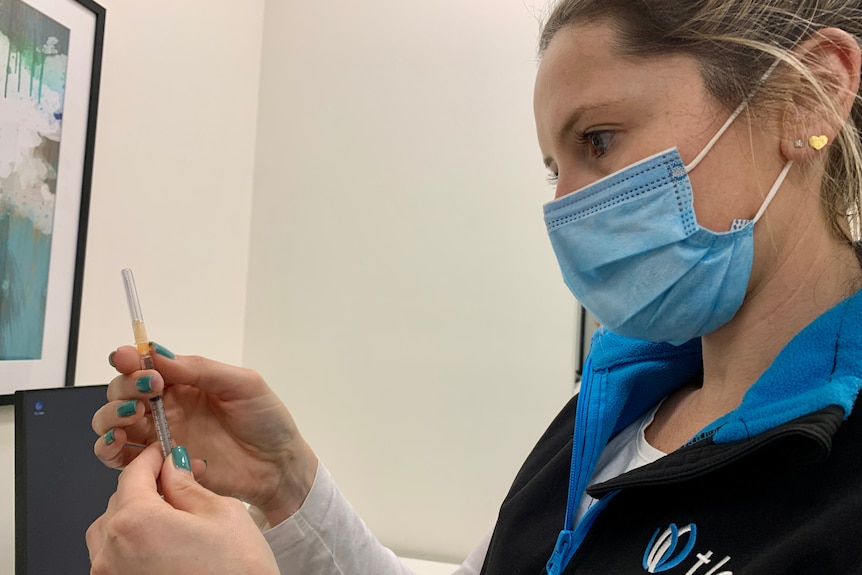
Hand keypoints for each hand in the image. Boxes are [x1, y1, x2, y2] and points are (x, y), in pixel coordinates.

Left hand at [87, 443, 279, 574]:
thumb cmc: (238, 573)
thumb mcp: (221, 513)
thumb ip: (186, 486)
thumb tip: (172, 468)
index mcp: (136, 522)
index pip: (133, 474)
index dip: (152, 457)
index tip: (164, 452)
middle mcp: (113, 551)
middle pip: (121, 500)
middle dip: (149, 487)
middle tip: (182, 481)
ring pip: (112, 530)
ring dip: (137, 516)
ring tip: (173, 517)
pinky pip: (115, 558)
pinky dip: (134, 544)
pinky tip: (165, 544)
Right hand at [92, 344, 316, 524]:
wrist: (278, 465)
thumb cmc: (266, 420)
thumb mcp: (242, 384)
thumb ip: (200, 369)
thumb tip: (157, 352)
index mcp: (184, 383)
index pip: (144, 366)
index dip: (129, 360)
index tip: (128, 359)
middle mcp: (166, 408)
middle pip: (120, 392)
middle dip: (123, 387)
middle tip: (149, 390)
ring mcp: (160, 438)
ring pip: (111, 424)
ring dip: (110, 417)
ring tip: (133, 415)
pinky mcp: (160, 467)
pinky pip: (122, 460)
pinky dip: (113, 450)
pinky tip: (131, 443)